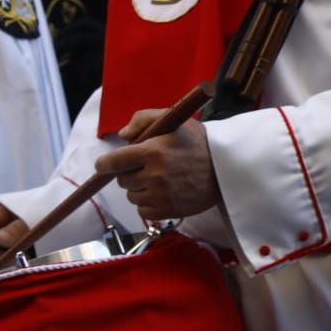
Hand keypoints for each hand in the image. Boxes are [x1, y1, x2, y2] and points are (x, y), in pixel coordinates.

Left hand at [95, 111, 218, 222]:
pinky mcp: (168, 211)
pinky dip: (148, 203)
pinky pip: (143, 211)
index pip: (114, 162)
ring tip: (160, 179)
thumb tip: (123, 135)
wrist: (225, 167)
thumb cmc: (198, 142)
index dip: (105, 164)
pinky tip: (164, 192)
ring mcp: (161, 195)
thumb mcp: (174, 120)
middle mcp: (155, 175)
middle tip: (148, 166)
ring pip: (132, 196)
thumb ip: (144, 119)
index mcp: (153, 151)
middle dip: (130, 173)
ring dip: (140, 189)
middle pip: (122, 180)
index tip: (104, 165)